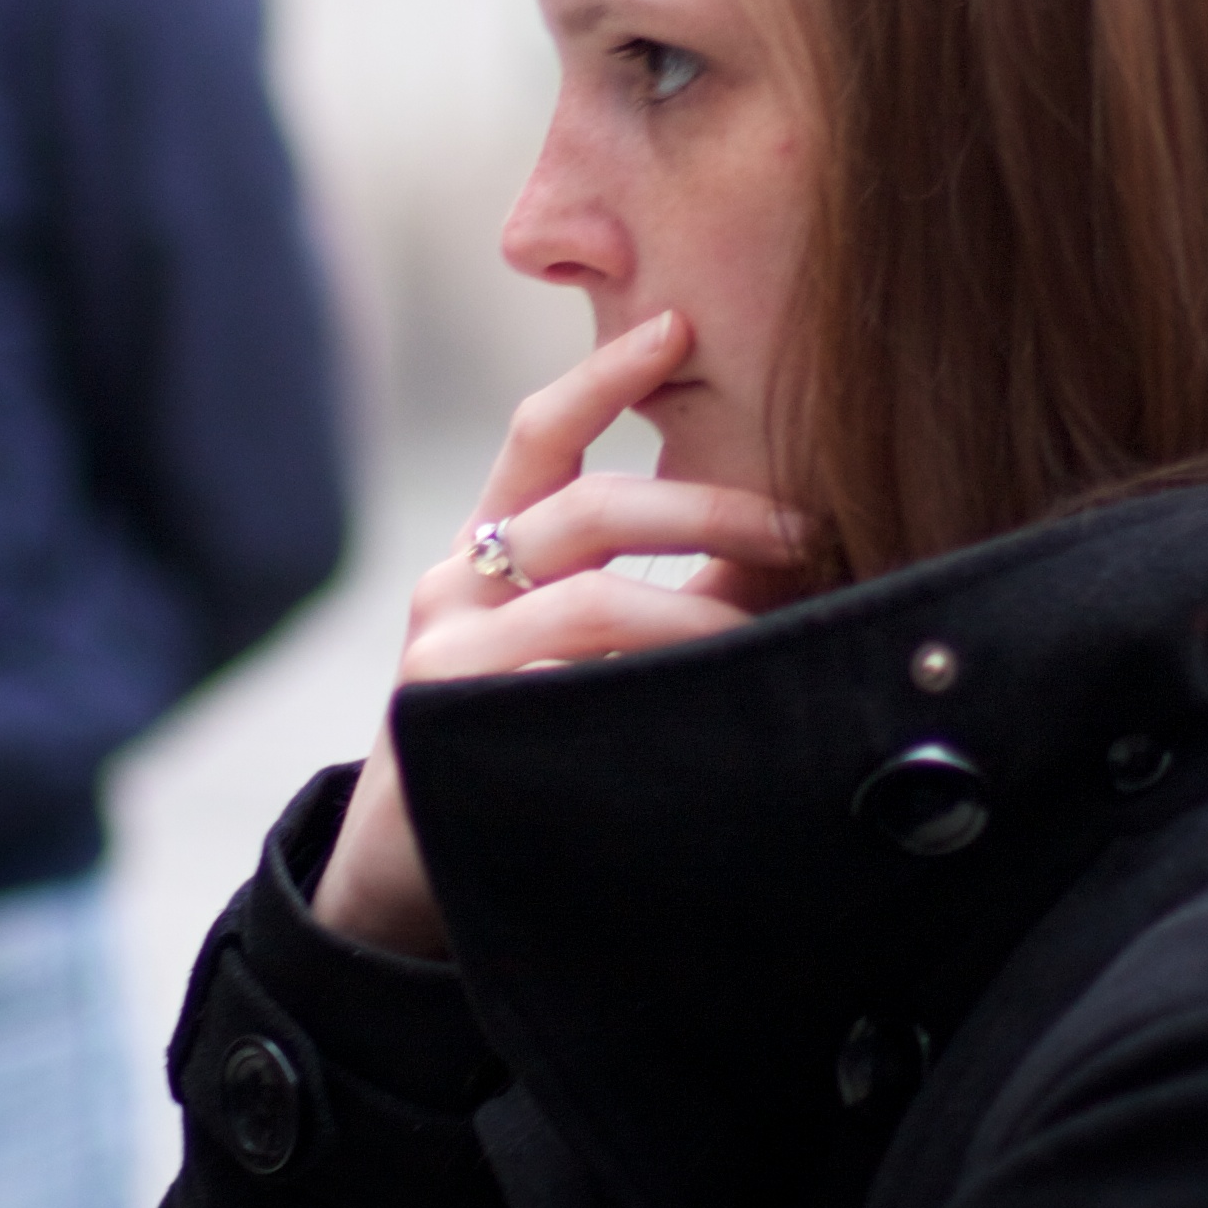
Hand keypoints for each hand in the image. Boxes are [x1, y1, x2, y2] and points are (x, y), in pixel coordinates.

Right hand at [306, 313, 807, 955]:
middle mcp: (454, 587)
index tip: (677, 324)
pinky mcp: (451, 729)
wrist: (402, 882)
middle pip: (591, 511)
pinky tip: (703, 712)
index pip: (540, 440)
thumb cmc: (517, 753)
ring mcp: (446, 658)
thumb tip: (801, 552)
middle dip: (712, 510)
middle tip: (804, 527)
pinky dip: (650, 694)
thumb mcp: (584, 656)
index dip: (603, 376)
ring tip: (774, 641)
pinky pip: (571, 693)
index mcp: (487, 556)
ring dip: (704, 617)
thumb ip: (670, 597)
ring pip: (595, 603)